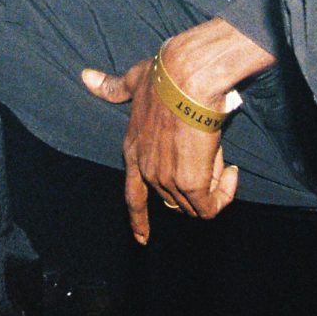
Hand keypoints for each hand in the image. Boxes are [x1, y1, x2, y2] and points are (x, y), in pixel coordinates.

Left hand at [79, 18, 274, 244]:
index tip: (141, 238)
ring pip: (193, 202)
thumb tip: (86, 77)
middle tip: (209, 152)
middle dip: (196, 182)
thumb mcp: (132, 81)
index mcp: (132, 151)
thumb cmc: (164, 77)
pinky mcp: (190, 183)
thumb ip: (112, 86)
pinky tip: (231, 171)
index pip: (132, 196)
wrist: (187, 78)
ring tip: (218, 152)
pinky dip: (223, 194)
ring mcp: (166, 180)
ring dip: (211, 183)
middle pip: (172, 198)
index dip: (138, 219)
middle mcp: (146, 170)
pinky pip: (210, 206)